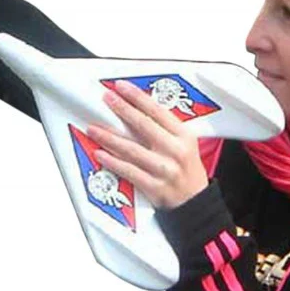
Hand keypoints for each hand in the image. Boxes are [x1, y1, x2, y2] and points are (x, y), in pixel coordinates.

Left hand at [86, 80, 208, 209]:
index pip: (158, 111)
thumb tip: (133, 108)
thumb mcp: (184, 143)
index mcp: (184, 135)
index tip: (121, 87)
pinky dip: (112, 162)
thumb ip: (164, 128)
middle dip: (122, 109)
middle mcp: (175, 150)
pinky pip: (129, 171)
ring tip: (93, 128)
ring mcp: (165, 170)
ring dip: (109, 137)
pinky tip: (99, 154)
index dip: (137, 97)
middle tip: (106, 99)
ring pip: (132, 149)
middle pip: (144, 125)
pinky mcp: (155, 187)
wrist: (196, 203)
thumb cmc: (186, 169)